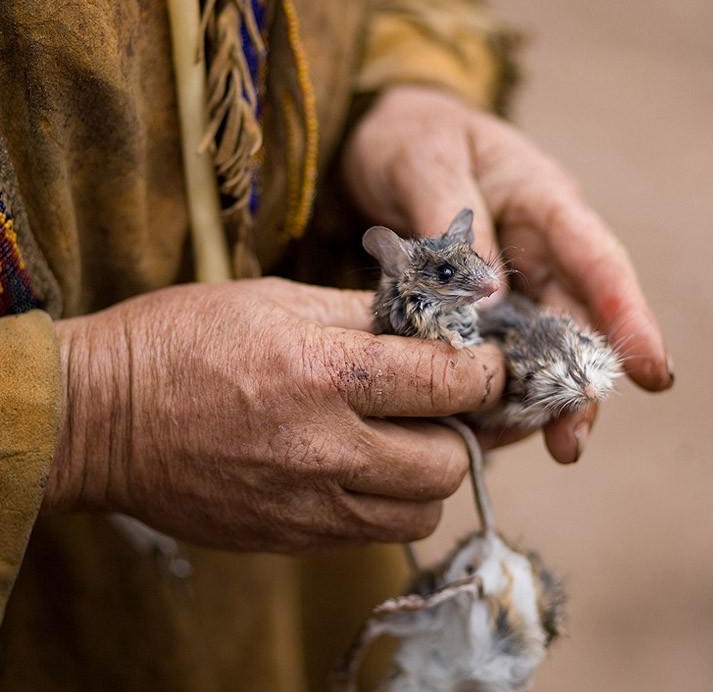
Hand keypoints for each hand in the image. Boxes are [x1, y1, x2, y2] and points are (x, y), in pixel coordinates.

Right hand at [44, 278, 504, 551]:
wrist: (100, 416)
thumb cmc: (181, 339)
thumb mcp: (276, 299)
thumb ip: (362, 312)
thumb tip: (427, 323)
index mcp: (325, 372)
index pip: (447, 383)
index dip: (485, 371)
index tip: (489, 363)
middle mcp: (324, 448)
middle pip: (448, 464)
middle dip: (461, 429)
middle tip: (441, 402)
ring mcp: (305, 505)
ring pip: (418, 513)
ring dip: (428, 475)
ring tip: (402, 437)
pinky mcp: (287, 538)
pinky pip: (370, 535)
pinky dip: (385, 504)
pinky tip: (360, 467)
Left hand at [343, 85, 672, 462]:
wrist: (384, 138)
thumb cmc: (413, 136)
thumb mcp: (426, 163)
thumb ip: (457, 227)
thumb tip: (490, 302)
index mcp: (544, 201)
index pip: (597, 261)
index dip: (627, 317)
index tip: (653, 372)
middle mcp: (540, 247)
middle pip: (574, 320)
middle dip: (576, 383)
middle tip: (570, 444)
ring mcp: (513, 277)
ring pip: (537, 346)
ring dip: (535, 397)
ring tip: (520, 446)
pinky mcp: (480, 302)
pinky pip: (494, 349)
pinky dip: (489, 385)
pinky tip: (478, 423)